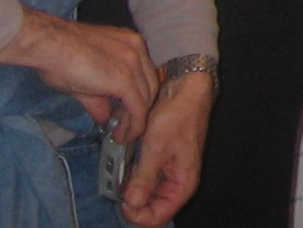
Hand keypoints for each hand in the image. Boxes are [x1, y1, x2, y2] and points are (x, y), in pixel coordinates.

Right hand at [0, 7, 159, 139]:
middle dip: (139, 111)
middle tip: (124, 128)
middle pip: (149, 86)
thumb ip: (100, 98)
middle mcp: (137, 49)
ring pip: (146, 98)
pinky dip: (133, 125)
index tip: (128, 115)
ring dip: (135, 121)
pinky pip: (137, 108)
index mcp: (130, 44)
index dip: (139, 98)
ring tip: (121, 135)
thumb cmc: (59, 56)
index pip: (144, 75)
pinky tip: (123, 135)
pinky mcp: (124, 79)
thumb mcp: (85, 79)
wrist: (48, 45)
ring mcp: (133, 62)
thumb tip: (105, 118)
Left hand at [121, 70, 211, 226]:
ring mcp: (167, 170)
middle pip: (150, 207)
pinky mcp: (159, 159)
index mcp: (182, 184)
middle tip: (116, 186)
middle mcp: (176, 181)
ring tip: (119, 170)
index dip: (136, 214)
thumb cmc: (178, 115)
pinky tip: (123, 161)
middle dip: (131, 201)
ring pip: (144, 192)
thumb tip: (130, 203)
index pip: (157, 217)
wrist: (185, 87)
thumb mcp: (156, 148)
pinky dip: (131, 172)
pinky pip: (143, 176)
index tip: (121, 200)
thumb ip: (143, 179)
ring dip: (129, 185)